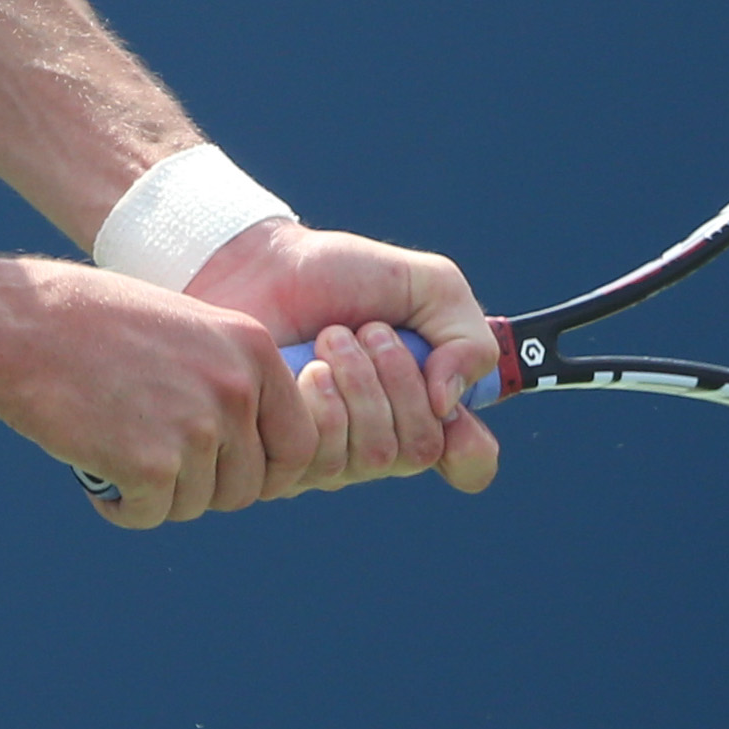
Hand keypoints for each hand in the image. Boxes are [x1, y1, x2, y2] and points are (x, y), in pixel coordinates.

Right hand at [0, 260, 320, 531]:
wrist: (22, 324)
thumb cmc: (95, 321)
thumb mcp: (187, 329)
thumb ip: (228, 378)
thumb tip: (251, 445)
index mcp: (253, 351)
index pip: (300, 442)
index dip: (266, 470)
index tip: (228, 473)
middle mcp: (235, 390)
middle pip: (246, 486)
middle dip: (203, 489)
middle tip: (158, 469)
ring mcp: (195, 429)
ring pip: (196, 504)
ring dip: (158, 496)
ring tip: (118, 460)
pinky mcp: (150, 465)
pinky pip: (149, 515)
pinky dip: (121, 507)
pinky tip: (97, 476)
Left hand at [188, 220, 500, 497]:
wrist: (259, 267)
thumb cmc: (338, 275)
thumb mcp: (426, 284)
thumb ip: (467, 336)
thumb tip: (449, 404)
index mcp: (420, 403)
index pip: (468, 462)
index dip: (469, 446)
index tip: (445, 401)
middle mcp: (380, 439)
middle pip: (421, 450)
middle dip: (400, 380)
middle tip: (369, 331)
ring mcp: (332, 458)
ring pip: (375, 456)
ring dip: (360, 383)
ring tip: (331, 338)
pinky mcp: (284, 462)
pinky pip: (325, 460)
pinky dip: (323, 403)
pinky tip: (305, 369)